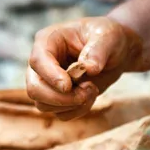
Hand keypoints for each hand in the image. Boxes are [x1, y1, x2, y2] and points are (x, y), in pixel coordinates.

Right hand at [27, 17, 142, 119]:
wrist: (115, 52)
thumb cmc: (107, 37)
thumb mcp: (108, 36)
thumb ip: (98, 50)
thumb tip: (89, 68)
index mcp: (49, 40)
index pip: (38, 61)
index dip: (51, 76)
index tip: (68, 86)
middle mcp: (43, 63)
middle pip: (34, 88)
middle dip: (59, 98)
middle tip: (84, 93)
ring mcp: (48, 82)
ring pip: (44, 105)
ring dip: (71, 105)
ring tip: (92, 89)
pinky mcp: (58, 97)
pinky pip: (60, 113)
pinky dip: (77, 110)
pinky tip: (90, 96)